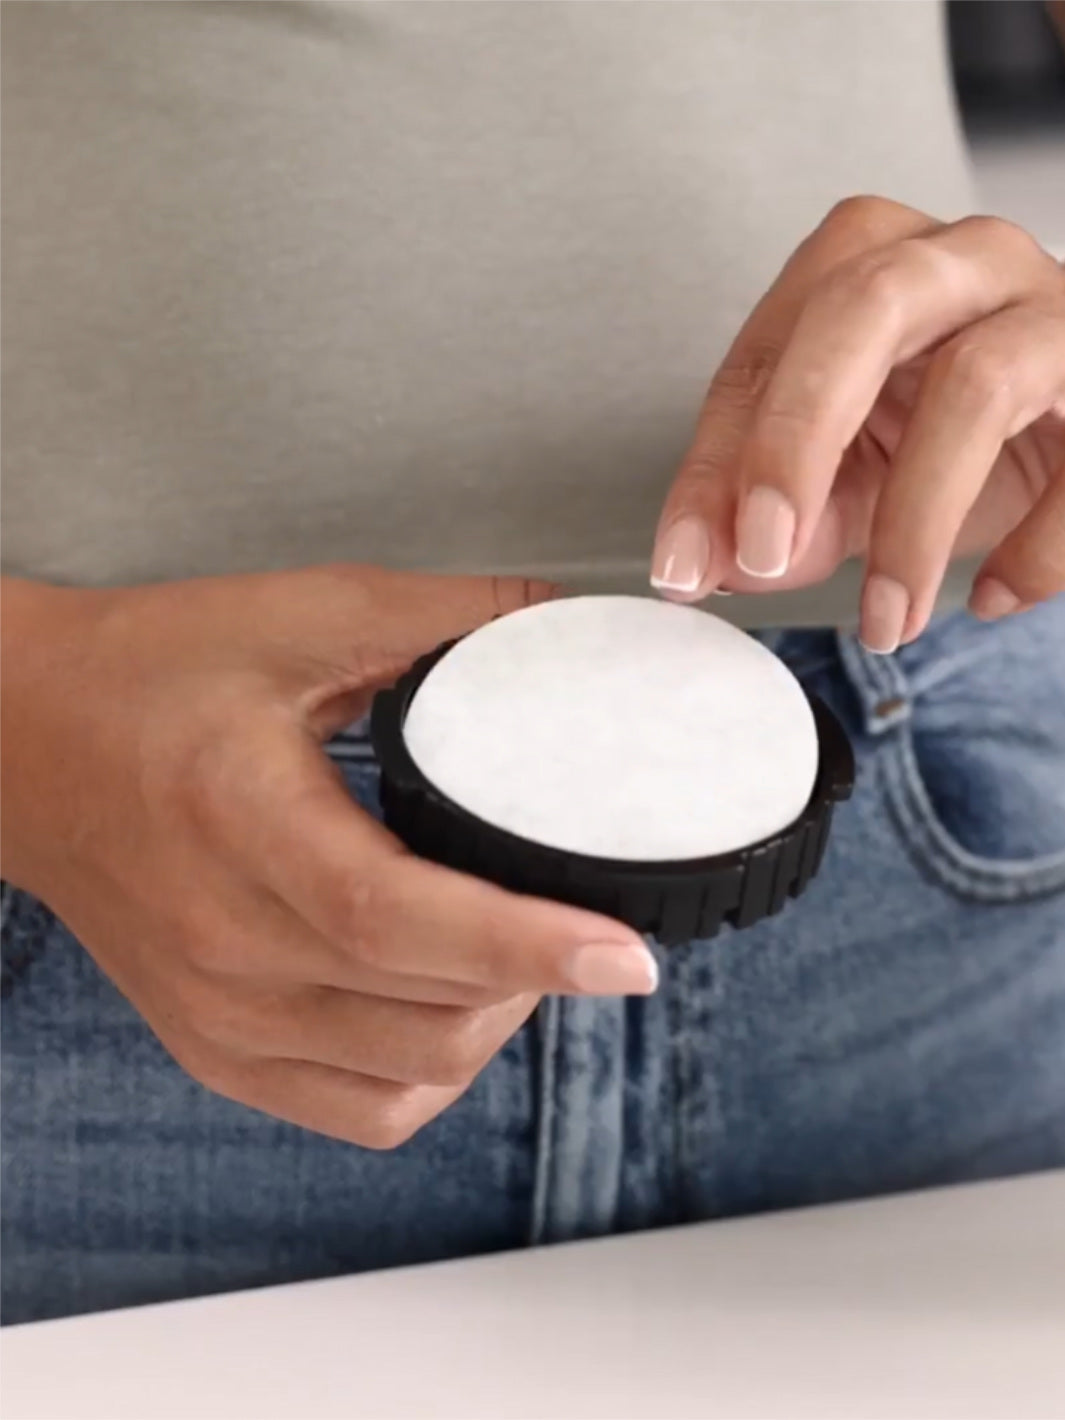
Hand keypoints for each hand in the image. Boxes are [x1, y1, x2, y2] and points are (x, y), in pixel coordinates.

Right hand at [1, 568, 655, 1145]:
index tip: (624, 952)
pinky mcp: (214, 1047)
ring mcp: (215, 1014)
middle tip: (587, 921)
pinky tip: (450, 1011)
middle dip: (537, 979)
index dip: (524, 943)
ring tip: (523, 957)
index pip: (396, 919)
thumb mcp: (297, 617)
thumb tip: (559, 622)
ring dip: (492, 1027)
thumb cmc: (147, 675)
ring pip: (404, 1078)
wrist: (26, 743)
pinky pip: (354, 1110)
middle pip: (423, 1014)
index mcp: (241, 824)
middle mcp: (224, 944)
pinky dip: (429, 1075)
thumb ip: (442, 618)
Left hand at [652, 196, 1064, 650]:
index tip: (686, 564)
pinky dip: (1035, 548)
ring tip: (885, 622)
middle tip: (764, 554)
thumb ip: (782, 513)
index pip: (769, 348)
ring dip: (915, 523)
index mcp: (872, 263)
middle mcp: (965, 259)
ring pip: (978, 382)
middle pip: (865, 309)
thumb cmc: (958, 435)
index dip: (719, 462)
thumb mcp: (855, 475)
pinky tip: (991, 597)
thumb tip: (706, 566)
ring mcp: (1055, 309)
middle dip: (796, 441)